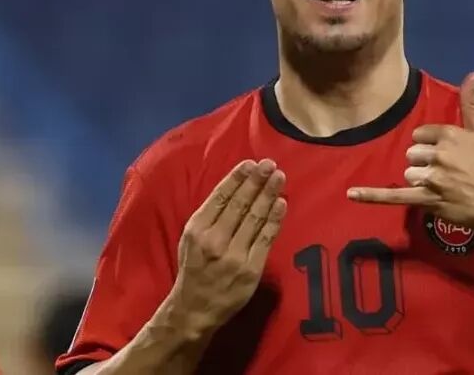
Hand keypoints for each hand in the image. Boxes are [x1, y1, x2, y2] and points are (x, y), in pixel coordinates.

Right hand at [164, 159, 286, 338]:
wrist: (194, 310)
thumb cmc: (194, 268)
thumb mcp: (191, 238)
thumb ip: (210, 216)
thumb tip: (235, 187)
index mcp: (198, 229)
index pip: (221, 196)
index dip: (237, 178)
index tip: (251, 163)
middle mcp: (215, 240)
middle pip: (241, 204)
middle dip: (257, 181)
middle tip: (270, 164)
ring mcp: (234, 255)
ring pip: (255, 218)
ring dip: (269, 194)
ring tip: (279, 177)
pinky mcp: (251, 269)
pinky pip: (266, 239)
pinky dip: (275, 219)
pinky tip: (281, 203)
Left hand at [347, 72, 473, 233]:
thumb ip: (471, 102)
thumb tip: (472, 74)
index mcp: (449, 135)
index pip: (420, 135)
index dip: (431, 144)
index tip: (447, 154)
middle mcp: (439, 154)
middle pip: (412, 154)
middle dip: (424, 162)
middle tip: (447, 172)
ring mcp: (432, 178)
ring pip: (408, 172)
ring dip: (420, 180)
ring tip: (442, 186)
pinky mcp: (426, 199)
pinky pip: (394, 196)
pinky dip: (371, 195)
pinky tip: (351, 193)